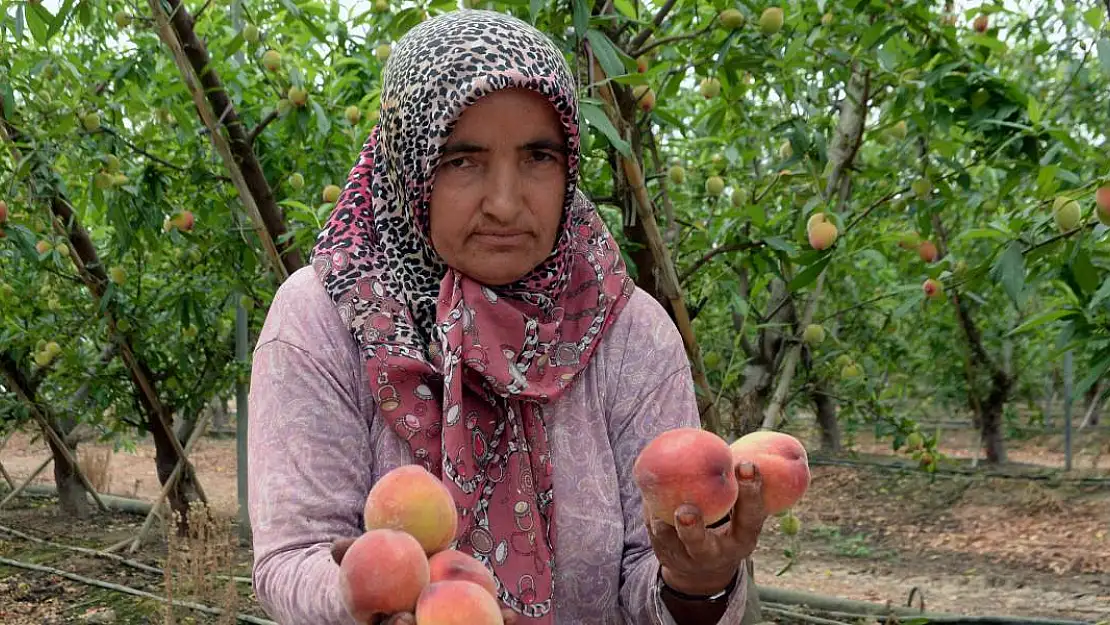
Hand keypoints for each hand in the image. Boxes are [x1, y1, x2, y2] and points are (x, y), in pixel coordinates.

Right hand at [330, 538, 519, 624]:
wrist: (395, 576)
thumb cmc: (374, 568)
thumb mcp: (360, 558)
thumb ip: (351, 554)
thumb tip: (336, 546)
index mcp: (389, 621)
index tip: (403, 617)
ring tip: (501, 620)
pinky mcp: (459, 621)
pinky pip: (476, 622)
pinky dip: (493, 620)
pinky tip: (511, 615)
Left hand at [644, 461, 764, 595]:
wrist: (704, 567)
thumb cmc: (729, 522)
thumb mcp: (743, 512)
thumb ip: (740, 486)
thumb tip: (736, 446)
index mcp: (742, 542)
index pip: (750, 518)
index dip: (750, 492)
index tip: (745, 464)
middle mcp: (714, 556)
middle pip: (700, 545)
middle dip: (691, 529)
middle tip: (684, 510)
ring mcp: (685, 558)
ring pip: (667, 538)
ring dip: (659, 514)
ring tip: (656, 485)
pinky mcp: (663, 553)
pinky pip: (652, 527)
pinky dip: (649, 505)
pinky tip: (648, 482)